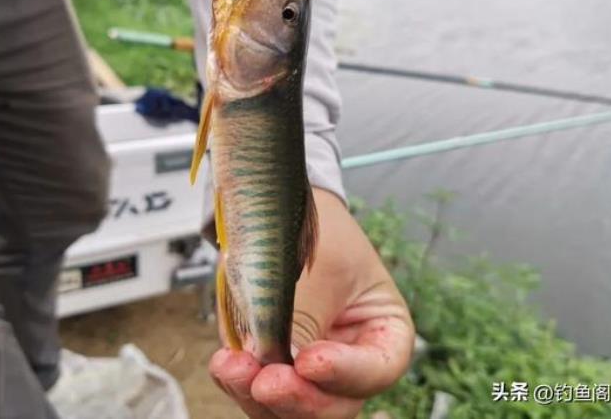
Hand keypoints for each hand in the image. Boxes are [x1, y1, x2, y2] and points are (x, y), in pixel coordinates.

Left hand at [209, 188, 414, 418]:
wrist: (280, 211)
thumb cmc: (317, 233)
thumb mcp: (320, 268)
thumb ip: (303, 319)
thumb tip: (276, 367)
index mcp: (383, 331)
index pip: (378, 369)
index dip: (345, 374)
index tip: (310, 362)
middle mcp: (350, 360)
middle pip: (335, 404)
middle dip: (298, 399)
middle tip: (266, 381)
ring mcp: (310, 369)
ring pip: (293, 408)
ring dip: (260, 397)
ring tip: (235, 368)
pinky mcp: (272, 366)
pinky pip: (258, 392)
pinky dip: (240, 384)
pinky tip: (226, 364)